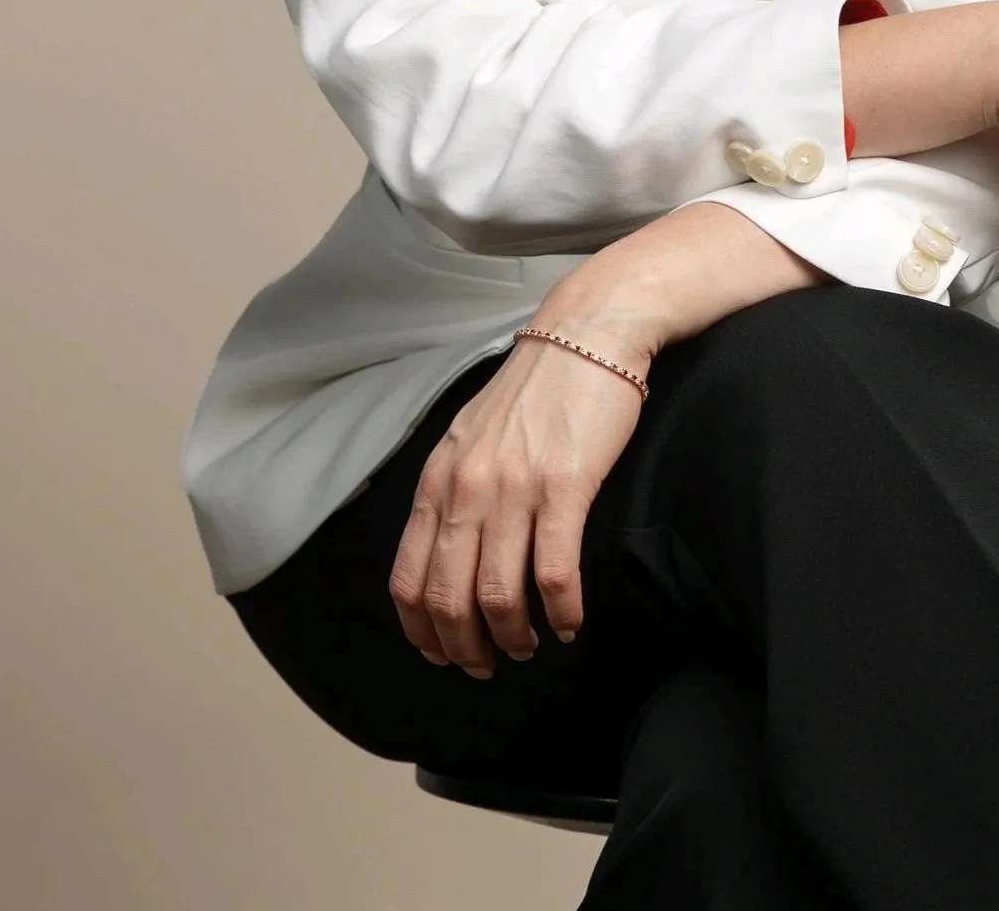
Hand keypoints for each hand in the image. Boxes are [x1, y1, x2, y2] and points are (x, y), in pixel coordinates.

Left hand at [389, 199, 823, 671]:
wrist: (588, 334)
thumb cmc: (535, 389)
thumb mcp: (472, 435)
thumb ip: (453, 490)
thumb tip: (445, 555)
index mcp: (440, 478)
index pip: (409, 579)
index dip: (423, 632)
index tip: (443, 655)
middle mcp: (468, 487)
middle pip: (449, 599)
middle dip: (466, 647)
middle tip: (490, 664)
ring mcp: (516, 487)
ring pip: (499, 595)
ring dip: (514, 636)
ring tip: (531, 643)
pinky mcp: (566, 485)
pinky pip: (555, 573)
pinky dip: (560, 612)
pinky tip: (569, 621)